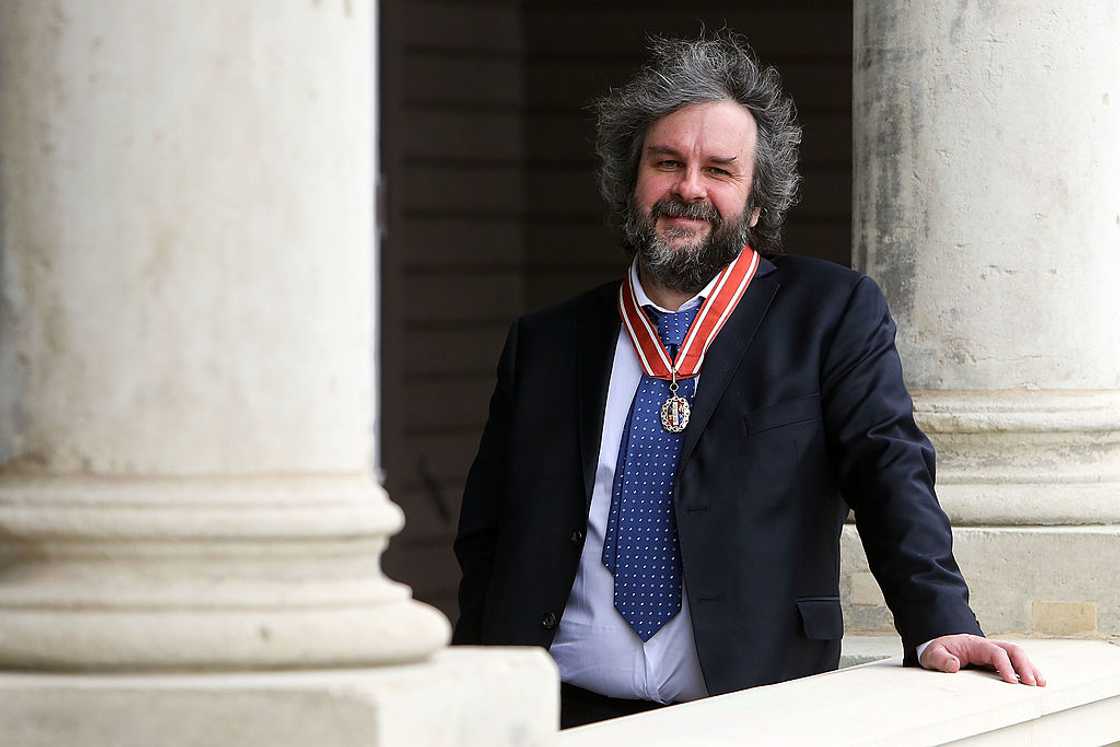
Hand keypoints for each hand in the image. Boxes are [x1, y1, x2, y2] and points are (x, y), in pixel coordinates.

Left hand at [920, 634, 1045, 685]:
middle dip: (1025, 665)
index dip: (1005, 665)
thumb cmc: (938, 651)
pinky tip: (1034, 681)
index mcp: (974, 644)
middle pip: (1013, 650)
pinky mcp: (996, 660)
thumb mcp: (932, 655)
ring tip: (1040, 684)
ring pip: (1017, 656)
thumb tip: (953, 665)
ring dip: (1030, 668)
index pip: (995, 652)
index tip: (1012, 681)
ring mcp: (993, 652)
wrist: (939, 647)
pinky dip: (1026, 670)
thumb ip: (940, 659)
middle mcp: (987, 646)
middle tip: (1032, 683)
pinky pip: (1015, 662)